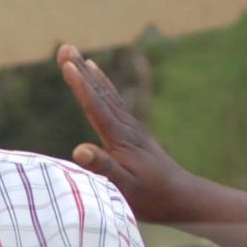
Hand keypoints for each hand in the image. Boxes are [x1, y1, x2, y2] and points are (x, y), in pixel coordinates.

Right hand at [59, 44, 192, 221]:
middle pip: (101, 93)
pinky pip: (114, 102)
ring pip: (107, 95)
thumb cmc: (152, 198)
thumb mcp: (125, 188)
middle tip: (64, 48)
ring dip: (90, 75)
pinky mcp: (133, 132)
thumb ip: (103, 168)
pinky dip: (103, 86)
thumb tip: (79, 150)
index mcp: (121, 140)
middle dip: (81, 70)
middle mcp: (126, 128)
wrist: (182, 197)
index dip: (81, 86)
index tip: (67, 64)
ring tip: (76, 56)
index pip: (96, 108)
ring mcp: (131, 128)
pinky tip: (98, 79)